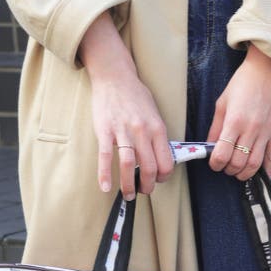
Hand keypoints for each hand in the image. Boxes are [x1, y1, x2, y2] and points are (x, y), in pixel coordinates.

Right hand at [79, 12, 173, 199]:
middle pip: (150, 167)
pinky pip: (106, 156)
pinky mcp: (105, 129)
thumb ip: (157, 136)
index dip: (163, 177)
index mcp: (157, 128)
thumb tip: (161, 157)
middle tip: (143, 191)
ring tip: (128, 195)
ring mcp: (123, 130)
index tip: (158, 181)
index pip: (166, 162)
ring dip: (129, 185)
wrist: (114, 76)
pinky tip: (106, 186)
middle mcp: (142, 131)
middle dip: (148, 185)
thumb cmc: (135, 96)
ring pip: (130, 165)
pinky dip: (105, 173)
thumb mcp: (154, 114)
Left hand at [207, 44, 270, 179]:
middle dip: (229, 170)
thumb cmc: (244, 82)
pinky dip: (265, 171)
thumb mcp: (223, 102)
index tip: (215, 163)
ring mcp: (267, 131)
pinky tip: (259, 175)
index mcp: (234, 120)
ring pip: (255, 165)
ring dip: (244, 174)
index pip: (222, 154)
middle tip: (226, 166)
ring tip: (239, 171)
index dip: (216, 164)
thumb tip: (210, 147)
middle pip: (238, 163)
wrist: (270, 67)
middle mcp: (251, 128)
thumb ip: (215, 127)